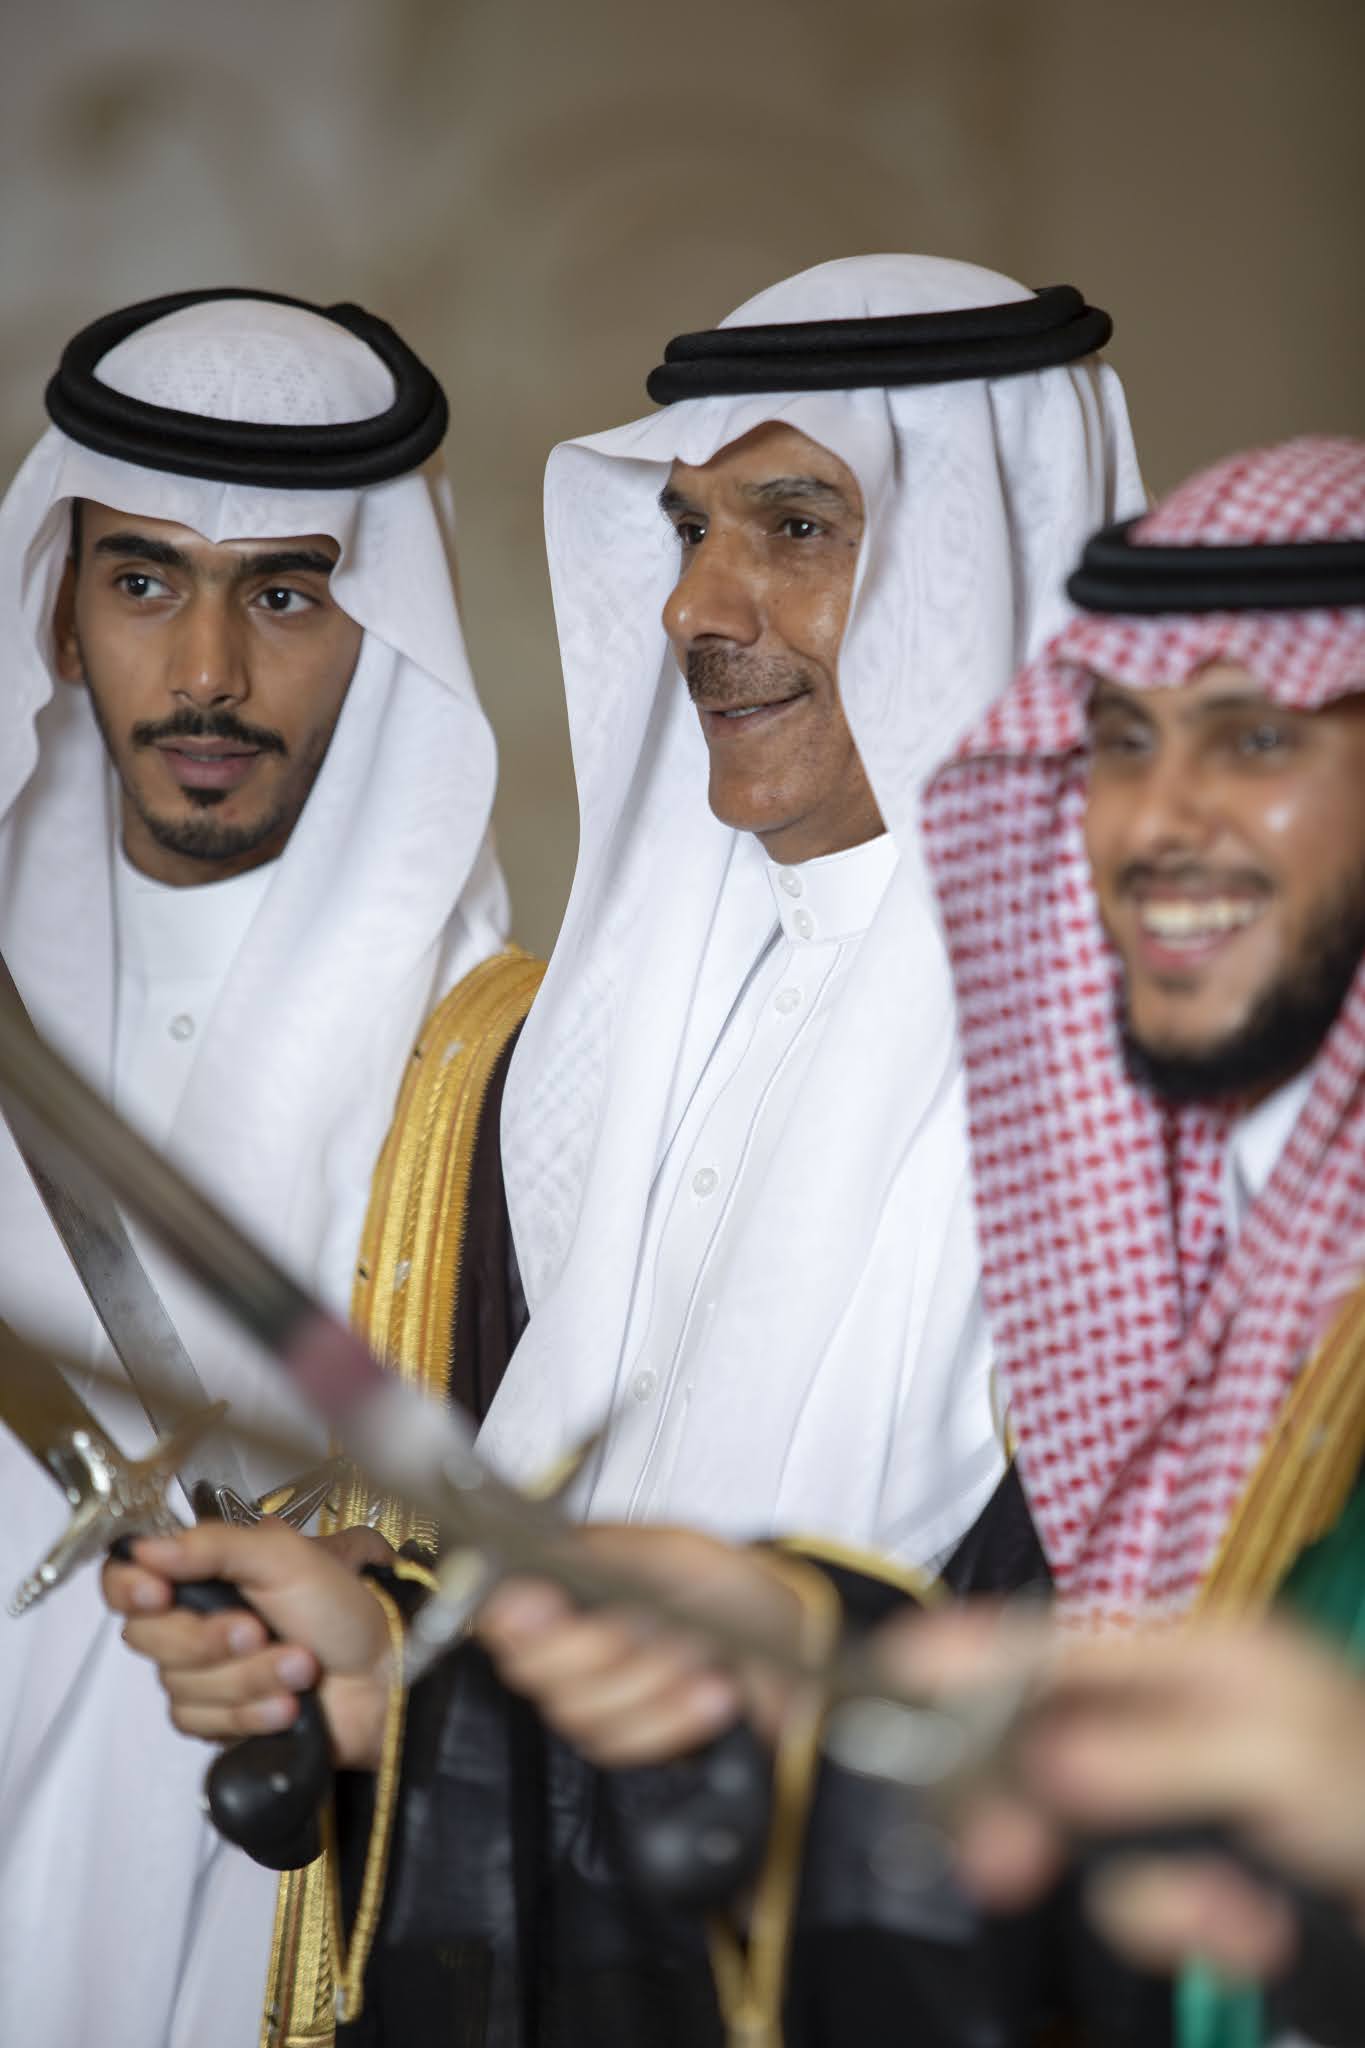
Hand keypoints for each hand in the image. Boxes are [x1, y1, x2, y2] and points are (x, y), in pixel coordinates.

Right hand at [102, 1519, 397, 1769]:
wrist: (384, 1679)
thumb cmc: (345, 1610)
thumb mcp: (284, 1556)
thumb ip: (213, 1546)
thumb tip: (145, 1548)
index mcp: (207, 1571)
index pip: (128, 1577)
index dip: (131, 1588)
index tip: (159, 1594)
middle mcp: (197, 1619)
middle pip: (148, 1638)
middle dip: (211, 1639)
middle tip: (261, 1630)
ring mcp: (206, 1673)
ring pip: (180, 1686)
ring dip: (249, 1678)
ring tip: (300, 1667)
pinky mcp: (219, 1719)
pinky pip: (201, 1723)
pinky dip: (251, 1713)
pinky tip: (288, 1707)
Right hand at [476, 1525, 807, 1766]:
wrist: (790, 1643)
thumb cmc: (729, 1589)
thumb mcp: (670, 1553)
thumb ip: (596, 1563)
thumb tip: (523, 1583)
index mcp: (568, 1585)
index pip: (505, 1615)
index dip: (518, 1621)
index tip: (538, 1611)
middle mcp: (571, 1642)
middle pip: (541, 1674)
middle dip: (604, 1655)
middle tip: (653, 1633)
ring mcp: (598, 1693)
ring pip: (582, 1715)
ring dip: (651, 1690)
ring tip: (706, 1668)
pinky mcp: (629, 1737)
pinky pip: (622, 1747)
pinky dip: (671, 1722)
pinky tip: (711, 1699)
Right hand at [883, 1605, 1364, 1980]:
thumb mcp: (1279, 1757)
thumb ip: (1158, 1755)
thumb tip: (1046, 1763)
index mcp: (1203, 1655)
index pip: (1063, 1646)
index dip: (973, 1656)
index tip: (896, 1671)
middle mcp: (1187, 1719)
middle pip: (1057, 1749)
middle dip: (1031, 1814)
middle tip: (995, 1866)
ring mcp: (1196, 1797)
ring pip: (1097, 1839)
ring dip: (1147, 1898)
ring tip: (1224, 1918)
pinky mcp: (1211, 1870)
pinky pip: (1152, 1898)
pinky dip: (1191, 1923)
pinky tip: (1245, 1926)